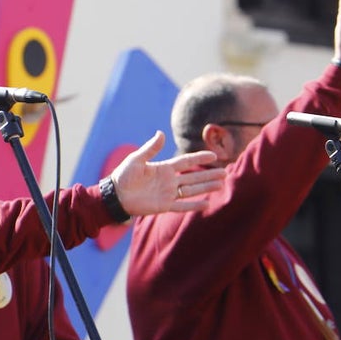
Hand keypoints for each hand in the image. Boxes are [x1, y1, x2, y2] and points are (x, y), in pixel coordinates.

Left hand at [111, 131, 225, 214]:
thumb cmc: (123, 176)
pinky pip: (182, 205)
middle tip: (225, 172)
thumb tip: (161, 133)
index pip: (186, 162)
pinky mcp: (164, 206)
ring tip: (221, 184)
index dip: (199, 158)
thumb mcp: (136, 159)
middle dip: (209, 174)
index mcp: (163, 168)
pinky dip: (194, 205)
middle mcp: (169, 181)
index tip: (214, 155)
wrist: (115, 195)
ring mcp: (168, 193)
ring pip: (192, 190)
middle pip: (194, 176)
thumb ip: (151, 149)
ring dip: (206, 187)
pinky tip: (207, 203)